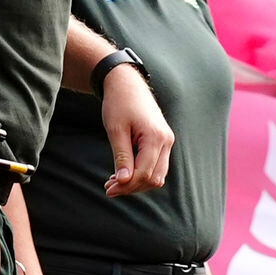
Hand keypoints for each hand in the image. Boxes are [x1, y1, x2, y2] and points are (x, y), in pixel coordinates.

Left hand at [99, 63, 174, 196]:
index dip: (127, 185)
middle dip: (132, 187)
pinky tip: (124, 173)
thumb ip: (121, 156)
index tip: (108, 189)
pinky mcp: (163, 142)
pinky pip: (156, 166)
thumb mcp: (116, 130)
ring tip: (114, 182)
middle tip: (109, 188)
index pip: (144, 172)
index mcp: (155, 137)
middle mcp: (166, 141)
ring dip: (137, 182)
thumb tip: (123, 181)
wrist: (128, 84)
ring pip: (158, 175)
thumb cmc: (119, 104)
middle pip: (154, 178)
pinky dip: (142, 173)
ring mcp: (167, 142)